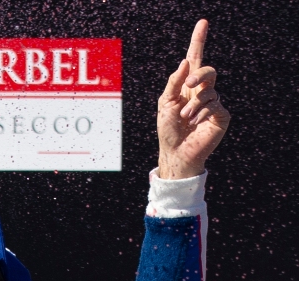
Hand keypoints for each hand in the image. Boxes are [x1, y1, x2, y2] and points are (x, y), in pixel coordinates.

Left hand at [157, 19, 230, 178]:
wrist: (175, 151)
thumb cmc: (168, 128)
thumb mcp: (165, 103)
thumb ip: (174, 82)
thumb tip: (186, 61)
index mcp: (187, 84)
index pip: (195, 59)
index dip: (199, 41)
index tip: (203, 23)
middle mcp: (202, 90)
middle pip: (209, 71)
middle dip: (199, 75)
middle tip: (189, 84)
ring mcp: (213, 102)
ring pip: (209, 91)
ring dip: (193, 104)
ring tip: (185, 118)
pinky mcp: (221, 116)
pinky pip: (214, 105)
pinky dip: (202, 113)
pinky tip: (195, 123)